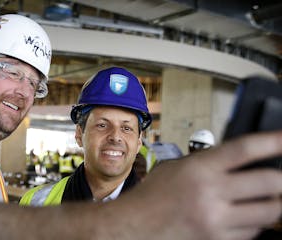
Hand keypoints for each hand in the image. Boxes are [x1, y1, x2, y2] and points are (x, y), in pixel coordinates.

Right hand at [113, 131, 281, 239]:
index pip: (245, 149)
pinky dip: (256, 223)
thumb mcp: (176, 168)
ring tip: (268, 197)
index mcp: (199, 169)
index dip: (273, 141)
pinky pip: (253, 232)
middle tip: (280, 176)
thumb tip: (240, 160)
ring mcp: (217, 220)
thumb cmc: (153, 195)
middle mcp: (211, 193)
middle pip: (269, 183)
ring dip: (274, 203)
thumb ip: (208, 163)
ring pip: (269, 212)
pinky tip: (245, 216)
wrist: (135, 226)